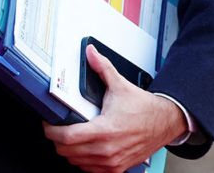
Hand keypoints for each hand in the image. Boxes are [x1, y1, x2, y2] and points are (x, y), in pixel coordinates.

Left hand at [42, 45, 185, 172]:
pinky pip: (90, 170)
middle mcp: (107, 149)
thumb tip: (91, 53)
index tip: (48, 125)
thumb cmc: (144, 108)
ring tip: (69, 138)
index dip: (51, 131)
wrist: (165, 122)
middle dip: (57, 140)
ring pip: (77, 163)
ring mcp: (112, 162)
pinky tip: (83, 149)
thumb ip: (102, 68)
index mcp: (104, 130)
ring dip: (69, 152)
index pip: (67, 137)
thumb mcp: (120, 85)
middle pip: (67, 152)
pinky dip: (83, 162)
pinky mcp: (118, 168)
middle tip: (57, 129)